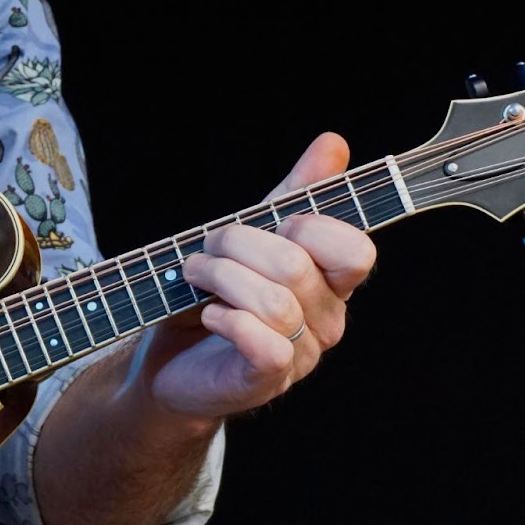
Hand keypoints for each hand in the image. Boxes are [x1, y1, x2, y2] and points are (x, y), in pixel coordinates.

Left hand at [137, 132, 376, 421]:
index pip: (355, 251)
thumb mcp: (254, 234)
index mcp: (331, 283)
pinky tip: (208, 314)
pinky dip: (227, 320)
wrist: (169, 360)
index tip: (271, 224)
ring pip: (275, 303)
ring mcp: (300, 356)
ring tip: (193, 276)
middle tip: (206, 249)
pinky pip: (266, 345)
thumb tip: (334, 143)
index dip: (310, 227)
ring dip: (220, 278)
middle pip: (296, 266)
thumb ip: (296, 193)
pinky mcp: (266, 380)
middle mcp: (326, 321)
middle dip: (237, 244)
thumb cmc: (217, 295)